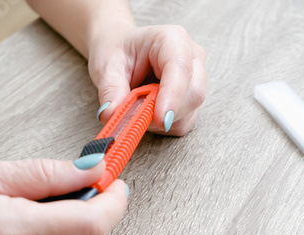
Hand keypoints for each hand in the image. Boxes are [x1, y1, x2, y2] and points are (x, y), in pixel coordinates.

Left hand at [89, 24, 206, 135]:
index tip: (160, 120)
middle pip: (193, 94)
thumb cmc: (117, 51)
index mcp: (172, 40)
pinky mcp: (192, 99)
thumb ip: (110, 90)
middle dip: (166, 112)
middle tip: (136, 117)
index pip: (181, 69)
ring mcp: (196, 79)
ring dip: (160, 120)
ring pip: (189, 112)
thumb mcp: (106, 67)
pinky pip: (184, 122)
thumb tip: (112, 114)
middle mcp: (191, 58)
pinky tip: (147, 111)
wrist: (122, 51)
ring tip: (136, 107)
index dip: (173, 96)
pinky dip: (162, 125)